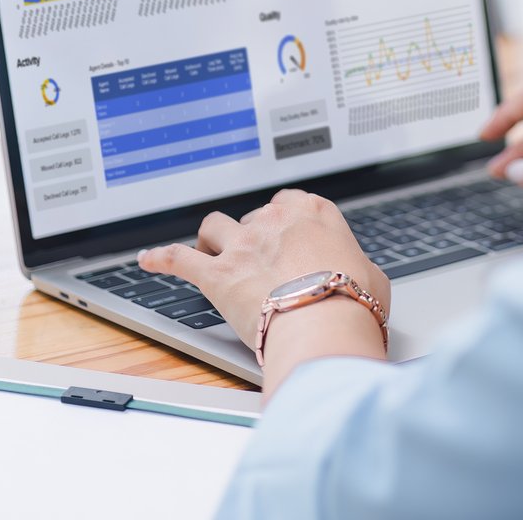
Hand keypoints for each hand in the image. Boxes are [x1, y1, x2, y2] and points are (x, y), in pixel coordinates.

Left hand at [138, 189, 389, 359]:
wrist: (324, 319)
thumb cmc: (353, 301)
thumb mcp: (374, 279)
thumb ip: (361, 269)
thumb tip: (363, 278)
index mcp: (314, 213)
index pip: (292, 203)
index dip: (286, 222)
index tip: (287, 237)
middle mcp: (274, 220)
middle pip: (253, 216)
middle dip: (253, 235)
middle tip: (259, 261)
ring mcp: (242, 244)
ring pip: (215, 227)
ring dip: (211, 240)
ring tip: (210, 252)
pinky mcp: (216, 273)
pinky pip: (178, 259)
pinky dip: (161, 259)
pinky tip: (148, 260)